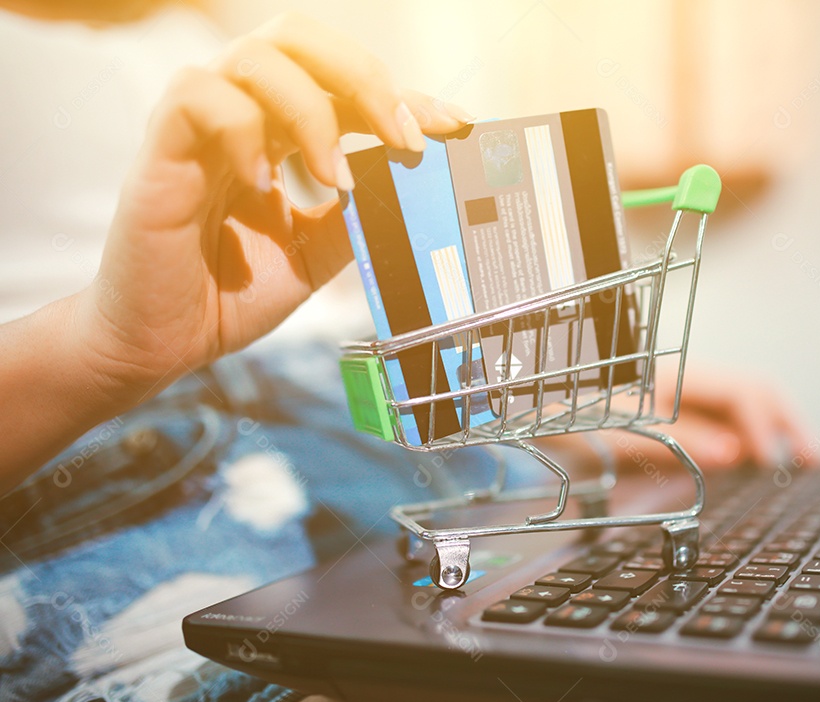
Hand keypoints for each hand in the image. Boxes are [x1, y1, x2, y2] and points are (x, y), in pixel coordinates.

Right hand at [80, 12, 471, 396]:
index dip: (404, 95)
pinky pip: (199, 97)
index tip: (456, 124)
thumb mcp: (318, 254)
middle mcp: (242, 115)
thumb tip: (420, 189)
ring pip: (255, 56)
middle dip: (364, 77)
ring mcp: (200, 127)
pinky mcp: (162, 149)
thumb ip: (360, 215)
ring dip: (311, 111)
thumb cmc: (232, 293)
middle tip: (402, 137)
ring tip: (332, 177)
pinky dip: (244, 131)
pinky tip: (264, 185)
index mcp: (279, 133)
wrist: (166, 342)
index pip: (346, 86)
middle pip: (299, 38)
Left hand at [538, 367, 817, 482]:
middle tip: (815, 458)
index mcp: (675, 375)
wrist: (534, 417)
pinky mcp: (680, 417)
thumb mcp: (619, 430)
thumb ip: (678, 440)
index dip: (766, 427)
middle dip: (787, 422)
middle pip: (755, 391)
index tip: (774, 463)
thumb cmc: (568, 419)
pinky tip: (766, 460)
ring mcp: (684, 397)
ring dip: (777, 429)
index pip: (744, 390)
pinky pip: (728, 420)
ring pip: (748, 405)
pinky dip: (755, 438)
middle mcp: (685, 381)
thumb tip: (735, 454)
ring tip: (805, 458)